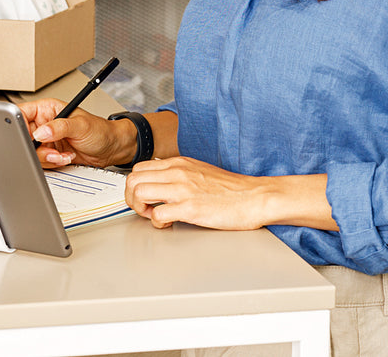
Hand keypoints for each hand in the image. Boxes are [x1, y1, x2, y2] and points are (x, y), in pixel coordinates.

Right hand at [16, 99, 129, 169]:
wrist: (110, 148)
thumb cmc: (100, 130)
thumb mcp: (81, 125)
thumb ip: (59, 127)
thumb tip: (41, 131)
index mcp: (47, 110)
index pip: (22, 113)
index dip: (18, 125)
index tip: (26, 136)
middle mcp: (44, 124)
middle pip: (23, 137)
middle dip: (37, 147)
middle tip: (52, 150)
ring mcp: (46, 140)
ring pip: (31, 152)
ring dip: (47, 157)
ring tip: (63, 155)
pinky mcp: (49, 154)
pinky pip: (41, 162)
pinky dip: (52, 163)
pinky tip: (65, 158)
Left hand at [124, 156, 271, 229]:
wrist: (254, 197)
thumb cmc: (231, 189)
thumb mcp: (200, 171)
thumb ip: (179, 174)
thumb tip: (162, 185)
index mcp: (179, 163)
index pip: (140, 168)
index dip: (137, 186)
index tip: (146, 198)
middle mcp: (177, 172)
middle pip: (133, 179)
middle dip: (132, 197)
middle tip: (145, 209)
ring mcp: (182, 189)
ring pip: (138, 193)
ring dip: (141, 209)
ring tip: (155, 216)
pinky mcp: (190, 208)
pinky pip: (156, 215)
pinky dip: (157, 223)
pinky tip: (169, 224)